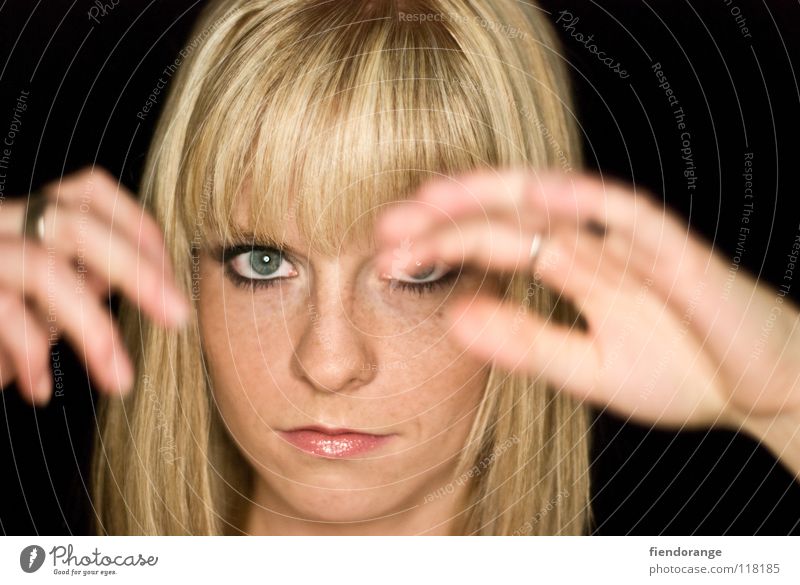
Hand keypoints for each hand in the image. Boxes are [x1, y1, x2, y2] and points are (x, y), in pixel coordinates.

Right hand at [0, 166, 188, 405]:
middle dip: (135, 270)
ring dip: (91, 328)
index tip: (170, 273)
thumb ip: (81, 278)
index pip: (88, 192)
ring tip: (120, 379)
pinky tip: (39, 388)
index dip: (136, 225)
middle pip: (74, 224)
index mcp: (26, 216)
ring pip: (42, 269)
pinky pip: (1, 311)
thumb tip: (148, 278)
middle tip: (178, 317)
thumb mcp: (40, 296)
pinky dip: (30, 354)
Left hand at [375, 169, 799, 471]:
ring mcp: (631, 244)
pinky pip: (628, 214)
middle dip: (448, 214)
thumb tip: (455, 321)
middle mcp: (593, 247)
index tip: (387, 256)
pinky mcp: (674, 251)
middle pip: (510, 214)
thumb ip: (525, 344)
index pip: (494, 244)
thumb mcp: (586, 370)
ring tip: (433, 197)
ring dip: (494, 195)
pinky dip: (585, 199)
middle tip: (387, 225)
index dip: (442, 245)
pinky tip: (537, 193)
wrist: (763, 391)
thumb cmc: (684, 372)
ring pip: (556, 201)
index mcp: (572, 271)